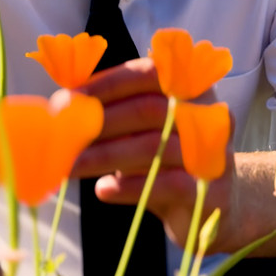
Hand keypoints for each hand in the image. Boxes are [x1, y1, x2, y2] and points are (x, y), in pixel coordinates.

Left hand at [72, 58, 238, 251]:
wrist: (212, 202)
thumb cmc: (167, 156)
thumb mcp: (144, 128)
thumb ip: (115, 110)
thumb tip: (64, 102)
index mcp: (191, 87)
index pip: (149, 73)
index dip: (107, 83)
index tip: (70, 98)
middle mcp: (207, 113)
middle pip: (148, 109)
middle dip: (100, 121)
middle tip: (63, 135)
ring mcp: (211, 151)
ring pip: (152, 147)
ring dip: (104, 156)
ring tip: (71, 167)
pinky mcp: (210, 188)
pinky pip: (165, 183)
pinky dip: (129, 186)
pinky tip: (103, 190)